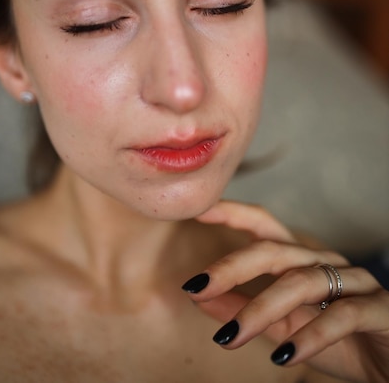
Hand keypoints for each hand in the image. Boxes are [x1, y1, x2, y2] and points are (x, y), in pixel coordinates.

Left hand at [182, 200, 388, 382]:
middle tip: (198, 287)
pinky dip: (311, 336)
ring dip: (261, 310)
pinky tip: (286, 356)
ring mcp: (354, 282)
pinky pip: (342, 316)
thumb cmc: (340, 341)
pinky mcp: (379, 308)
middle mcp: (325, 262)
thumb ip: (242, 310)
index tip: (199, 210)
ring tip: (230, 338)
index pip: (265, 227)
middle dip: (233, 267)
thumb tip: (196, 295)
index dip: (234, 213)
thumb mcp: (282, 327)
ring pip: (301, 283)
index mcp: (302, 261)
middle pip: (274, 251)